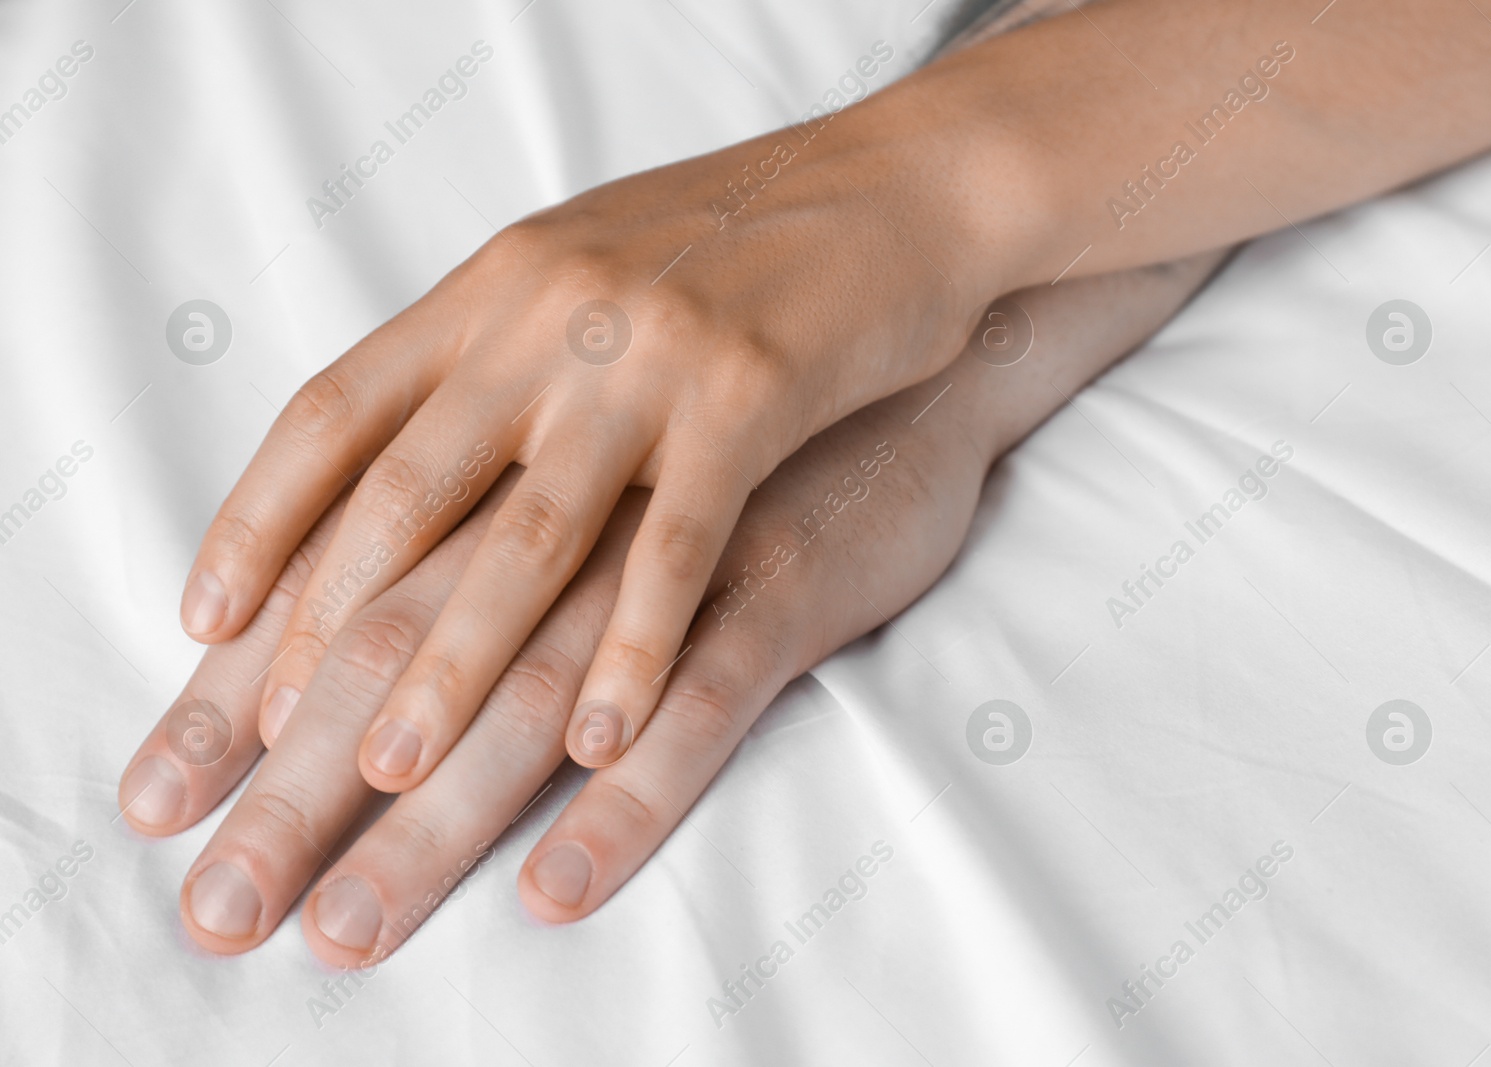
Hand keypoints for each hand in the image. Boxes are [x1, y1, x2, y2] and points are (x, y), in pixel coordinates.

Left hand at [175, 97, 1012, 794]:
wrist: (899, 184)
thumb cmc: (739, 242)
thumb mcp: (580, 270)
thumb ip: (491, 355)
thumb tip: (396, 454)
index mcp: (492, 290)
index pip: (335, 413)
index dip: (258, 523)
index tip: (202, 626)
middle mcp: (546, 318)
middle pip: (406, 493)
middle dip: (330, 631)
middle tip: (275, 752)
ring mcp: (646, 357)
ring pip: (529, 534)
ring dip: (457, 663)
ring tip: (398, 775)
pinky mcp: (751, 395)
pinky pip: (680, 543)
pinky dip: (634, 645)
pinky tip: (601, 737)